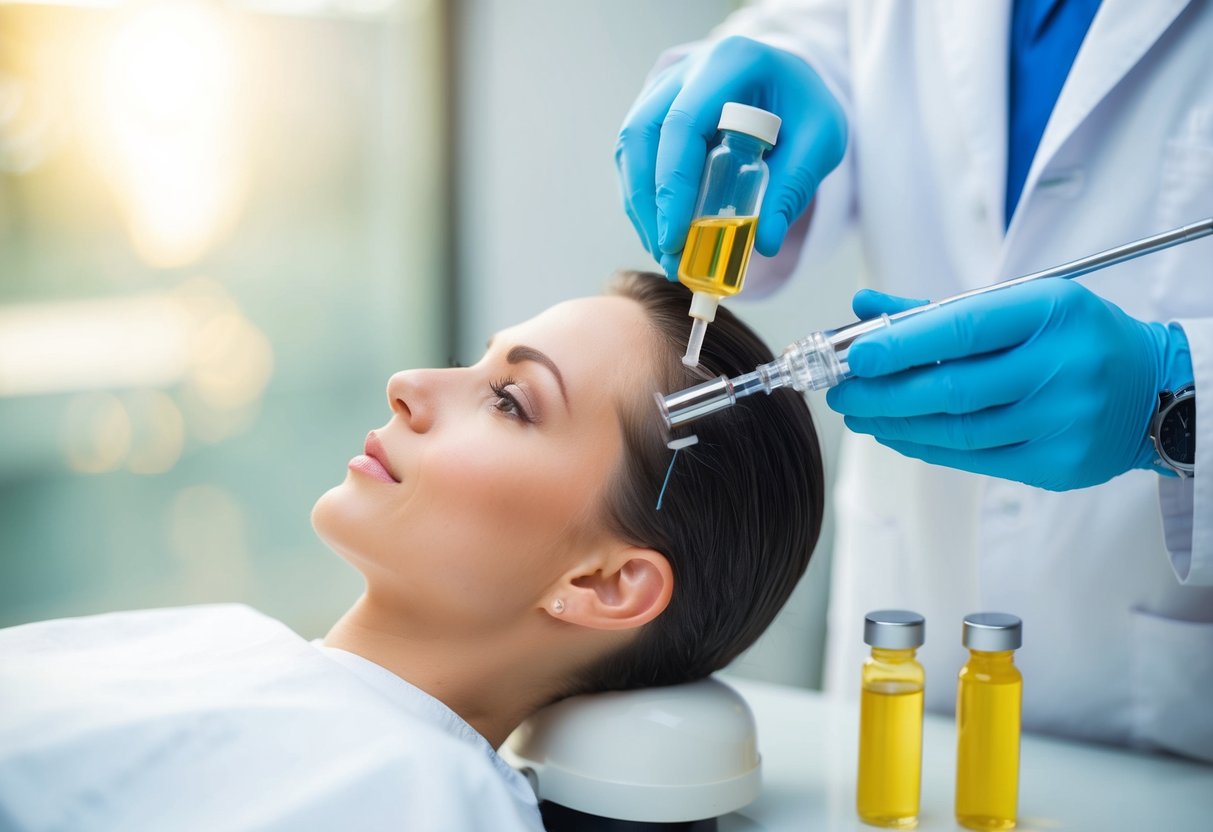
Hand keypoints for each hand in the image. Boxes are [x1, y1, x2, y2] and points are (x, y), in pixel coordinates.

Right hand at [615, 36, 846, 276]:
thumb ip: (794, 187)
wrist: (790, 82)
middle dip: (648, 203)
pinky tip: (663, 230)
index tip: (675, 238)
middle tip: (667, 254)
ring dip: (641, 206)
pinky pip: (635, 157)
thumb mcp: (822, 140)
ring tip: (665, 252)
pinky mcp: (653, 110)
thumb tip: (762, 243)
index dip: (672, 186)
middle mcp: (685, 70)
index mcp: (729, 64)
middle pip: (642, 136)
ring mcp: (662, 88)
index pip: (682, 125)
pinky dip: (644, 198)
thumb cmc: (805, 107)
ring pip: (631, 148)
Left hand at [826, 282, 1188, 490]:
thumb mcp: (1020, 305)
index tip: (853, 356)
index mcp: (1052, 312)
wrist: (1154, 389)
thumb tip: (863, 308)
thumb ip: (938, 311)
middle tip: (840, 392)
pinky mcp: (1059, 465)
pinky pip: (976, 460)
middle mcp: (1062, 367)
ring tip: (860, 414)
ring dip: (897, 424)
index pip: (962, 329)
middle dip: (884, 394)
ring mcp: (1063, 421)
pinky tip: (896, 435)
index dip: (901, 346)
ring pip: (959, 431)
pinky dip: (927, 447)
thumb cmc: (1071, 338)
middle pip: (953, 389)